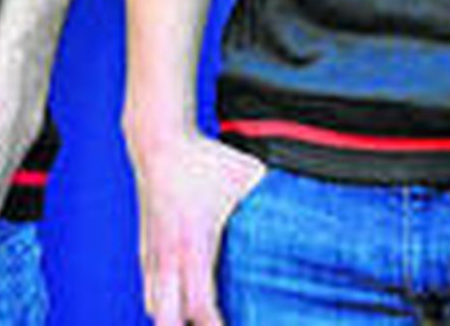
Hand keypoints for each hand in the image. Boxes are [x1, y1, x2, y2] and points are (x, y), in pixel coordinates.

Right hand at [130, 129, 264, 325]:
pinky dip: (164, 302)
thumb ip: (270, 193)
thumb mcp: (245, 173)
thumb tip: (304, 200)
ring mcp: (153, 253)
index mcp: (195, 245)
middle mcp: (169, 256)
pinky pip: (150, 288)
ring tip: (198, 321)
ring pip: (155, 308)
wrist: (157, 141)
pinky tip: (181, 303)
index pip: (200, 306)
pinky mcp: (144, 247)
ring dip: (174, 319)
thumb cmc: (204, 159)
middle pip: (167, 321)